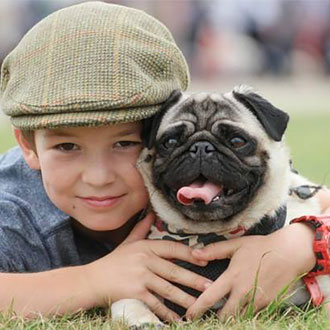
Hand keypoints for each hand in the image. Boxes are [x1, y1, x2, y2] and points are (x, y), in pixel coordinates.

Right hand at [84, 213, 210, 321]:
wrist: (92, 280)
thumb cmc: (113, 262)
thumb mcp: (128, 243)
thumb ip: (141, 229)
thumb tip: (150, 213)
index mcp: (146, 247)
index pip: (173, 248)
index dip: (190, 254)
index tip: (204, 259)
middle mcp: (145, 260)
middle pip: (174, 270)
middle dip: (194, 279)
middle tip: (209, 286)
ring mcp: (140, 277)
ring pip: (168, 288)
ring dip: (185, 298)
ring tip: (199, 304)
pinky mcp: (135, 293)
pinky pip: (156, 303)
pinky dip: (167, 312)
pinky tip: (177, 318)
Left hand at [186, 223, 315, 319]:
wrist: (290, 253)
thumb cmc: (260, 247)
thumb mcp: (236, 245)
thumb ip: (214, 250)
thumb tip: (194, 253)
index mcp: (232, 277)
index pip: (209, 298)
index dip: (197, 309)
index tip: (188, 316)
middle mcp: (243, 292)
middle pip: (224, 316)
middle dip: (214, 320)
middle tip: (207, 319)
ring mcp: (257, 300)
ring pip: (239, 319)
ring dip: (230, 320)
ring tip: (222, 317)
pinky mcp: (268, 304)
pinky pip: (252, 315)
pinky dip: (244, 316)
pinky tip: (240, 311)